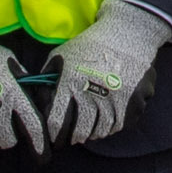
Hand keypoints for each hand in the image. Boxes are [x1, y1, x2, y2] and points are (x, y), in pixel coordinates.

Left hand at [51, 0, 168, 146]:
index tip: (54, 138)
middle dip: (72, 138)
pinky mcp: (133, 101)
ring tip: (87, 130)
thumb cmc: (89, 46)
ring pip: (99, 131)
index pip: (57, 122)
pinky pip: (118, 126)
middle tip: (70, 138)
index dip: (54, 135)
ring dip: (91, 133)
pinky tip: (104, 121)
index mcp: (71, 82)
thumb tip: (39, 105)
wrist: (127, 34)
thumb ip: (46, 79)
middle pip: (79, 132)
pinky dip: (110, 127)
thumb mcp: (60, 56)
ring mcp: (115, 99)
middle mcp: (92, 92)